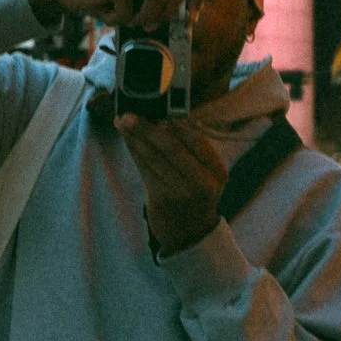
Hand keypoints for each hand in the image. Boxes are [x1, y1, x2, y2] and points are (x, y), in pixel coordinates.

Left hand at [118, 113, 227, 254]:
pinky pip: (144, 169)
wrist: (190, 233)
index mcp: (217, 171)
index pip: (196, 141)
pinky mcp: (160, 199)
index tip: (159, 107)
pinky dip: (134, 151)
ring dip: (135, 138)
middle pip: (172, 148)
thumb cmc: (196, 193)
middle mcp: (202, 182)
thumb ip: (193, 149)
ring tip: (122, 122)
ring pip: (153, 158)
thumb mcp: (207, 174)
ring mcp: (180, 192)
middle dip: (148, 128)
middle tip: (129, 114)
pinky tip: (127, 140)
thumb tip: (168, 116)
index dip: (176, 123)